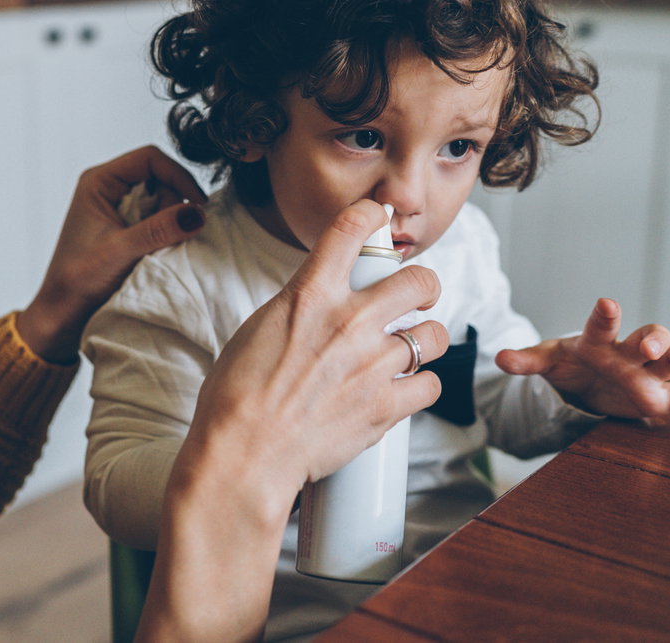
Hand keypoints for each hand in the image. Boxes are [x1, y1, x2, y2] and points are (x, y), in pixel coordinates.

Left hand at [16, 145, 207, 362]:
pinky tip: (157, 253)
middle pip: (161, 178)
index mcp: (99, 181)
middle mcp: (109, 188)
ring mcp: (118, 208)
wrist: (63, 313)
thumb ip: (159, 230)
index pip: (150, 158)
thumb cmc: (78, 280)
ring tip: (156, 250)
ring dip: (170, 223)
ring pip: (163, 200)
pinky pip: (159, 219)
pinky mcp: (127, 227)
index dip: (178, 176)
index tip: (198, 205)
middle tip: (168, 237)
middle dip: (174, 205)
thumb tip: (198, 213)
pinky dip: (165, 234)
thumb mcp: (120, 252)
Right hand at [139, 199, 445, 641]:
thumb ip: (300, 307)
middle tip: (417, 297)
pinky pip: (430, 385)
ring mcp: (373, 363)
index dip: (373, 215)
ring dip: (424, 341)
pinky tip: (402, 391)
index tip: (379, 218)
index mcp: (309, 294)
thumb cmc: (235, 397)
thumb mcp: (259, 329)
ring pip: (434, 335)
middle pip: (420, 280)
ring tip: (409, 351)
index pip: (352, 227)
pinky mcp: (386, 405)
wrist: (243, 454)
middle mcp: (349, 320)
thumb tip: (319, 301)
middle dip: (425, 286)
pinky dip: (419, 388)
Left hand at [496, 298, 669, 420]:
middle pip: (650, 337)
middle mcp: (631, 351)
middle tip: (649, 348)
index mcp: (599, 340)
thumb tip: (499, 358)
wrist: (589, 381)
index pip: (602, 325)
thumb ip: (527, 360)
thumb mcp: (547, 361)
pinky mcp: (666, 394)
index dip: (605, 316)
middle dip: (652, 340)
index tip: (606, 304)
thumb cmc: (571, 364)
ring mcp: (652, 372)